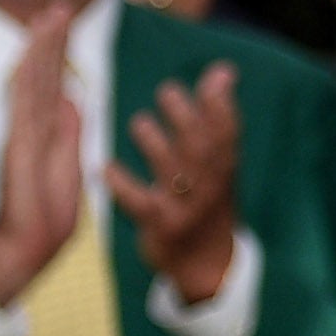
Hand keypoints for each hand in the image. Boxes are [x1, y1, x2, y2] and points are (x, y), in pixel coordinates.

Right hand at [0, 20, 85, 304]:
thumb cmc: (46, 214)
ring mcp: (23, 133)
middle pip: (42, 74)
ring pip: (33, 80)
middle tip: (59, 5)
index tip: (63, 23)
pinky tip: (36, 52)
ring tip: (52, 15)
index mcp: (45, 131)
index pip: (53, 84)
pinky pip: (26, 102)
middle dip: (50, 39)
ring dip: (43, 47)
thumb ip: (70, 133)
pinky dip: (31, 75)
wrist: (25, 246)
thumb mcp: (69, 167)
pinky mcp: (18, 144)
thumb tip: (74, 100)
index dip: (58, 53)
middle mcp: (31, 126)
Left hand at [103, 62, 244, 304]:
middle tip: (167, 91)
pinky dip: (122, 185)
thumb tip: (223, 70)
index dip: (223, 104)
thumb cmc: (209, 200)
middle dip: (185, 117)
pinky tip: (105, 168)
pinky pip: (140, 205)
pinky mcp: (160, 227)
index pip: (230, 132)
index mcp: (225, 168)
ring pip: (172, 173)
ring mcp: (185, 208)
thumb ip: (218, 118)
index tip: (216, 75)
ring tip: (139, 123)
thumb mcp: (221, 164)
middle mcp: (209, 187)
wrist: (208, 266)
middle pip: (200, 148)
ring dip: (154, 144)